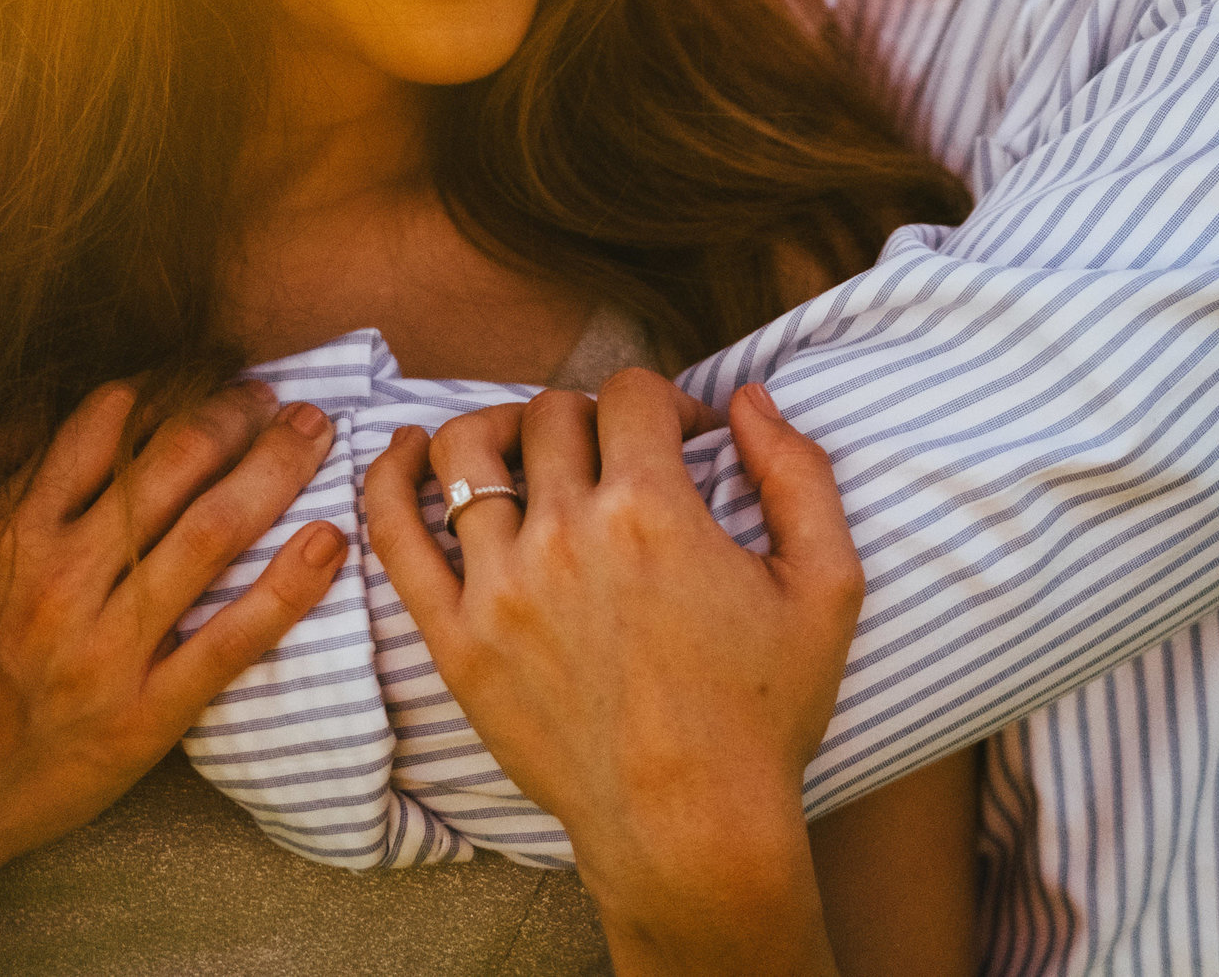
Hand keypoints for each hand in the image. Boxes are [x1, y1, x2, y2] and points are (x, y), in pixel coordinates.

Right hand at [0, 381, 350, 972]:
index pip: (100, 431)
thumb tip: (96, 404)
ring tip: (315, 436)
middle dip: (236, 417)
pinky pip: (230, 639)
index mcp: (8, 536)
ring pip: (208, 535)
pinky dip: (287, 586)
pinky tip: (328, 543)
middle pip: (169, 469)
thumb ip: (19, 488)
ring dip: (274, 471)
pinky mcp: (143, 715)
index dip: (170, 388)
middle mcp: (54, 582)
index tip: (215, 370)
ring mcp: (101, 650)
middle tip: (283, 398)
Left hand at [365, 373, 861, 976]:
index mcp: (652, 511)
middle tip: (616, 458)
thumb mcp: (826, 585)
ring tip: (524, 447)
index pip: (632, 393)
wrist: (691, 825)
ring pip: (468, 450)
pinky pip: (395, 532)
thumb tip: (747, 398)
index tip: (684, 438)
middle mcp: (566, 535)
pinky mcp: (455, 639)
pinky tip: (409, 450)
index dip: (667, 400)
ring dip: (499, 427)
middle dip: (593, 417)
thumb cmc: (764, 713)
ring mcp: (499, 587)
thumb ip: (798, 473)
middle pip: (553, 414)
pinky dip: (392, 475)